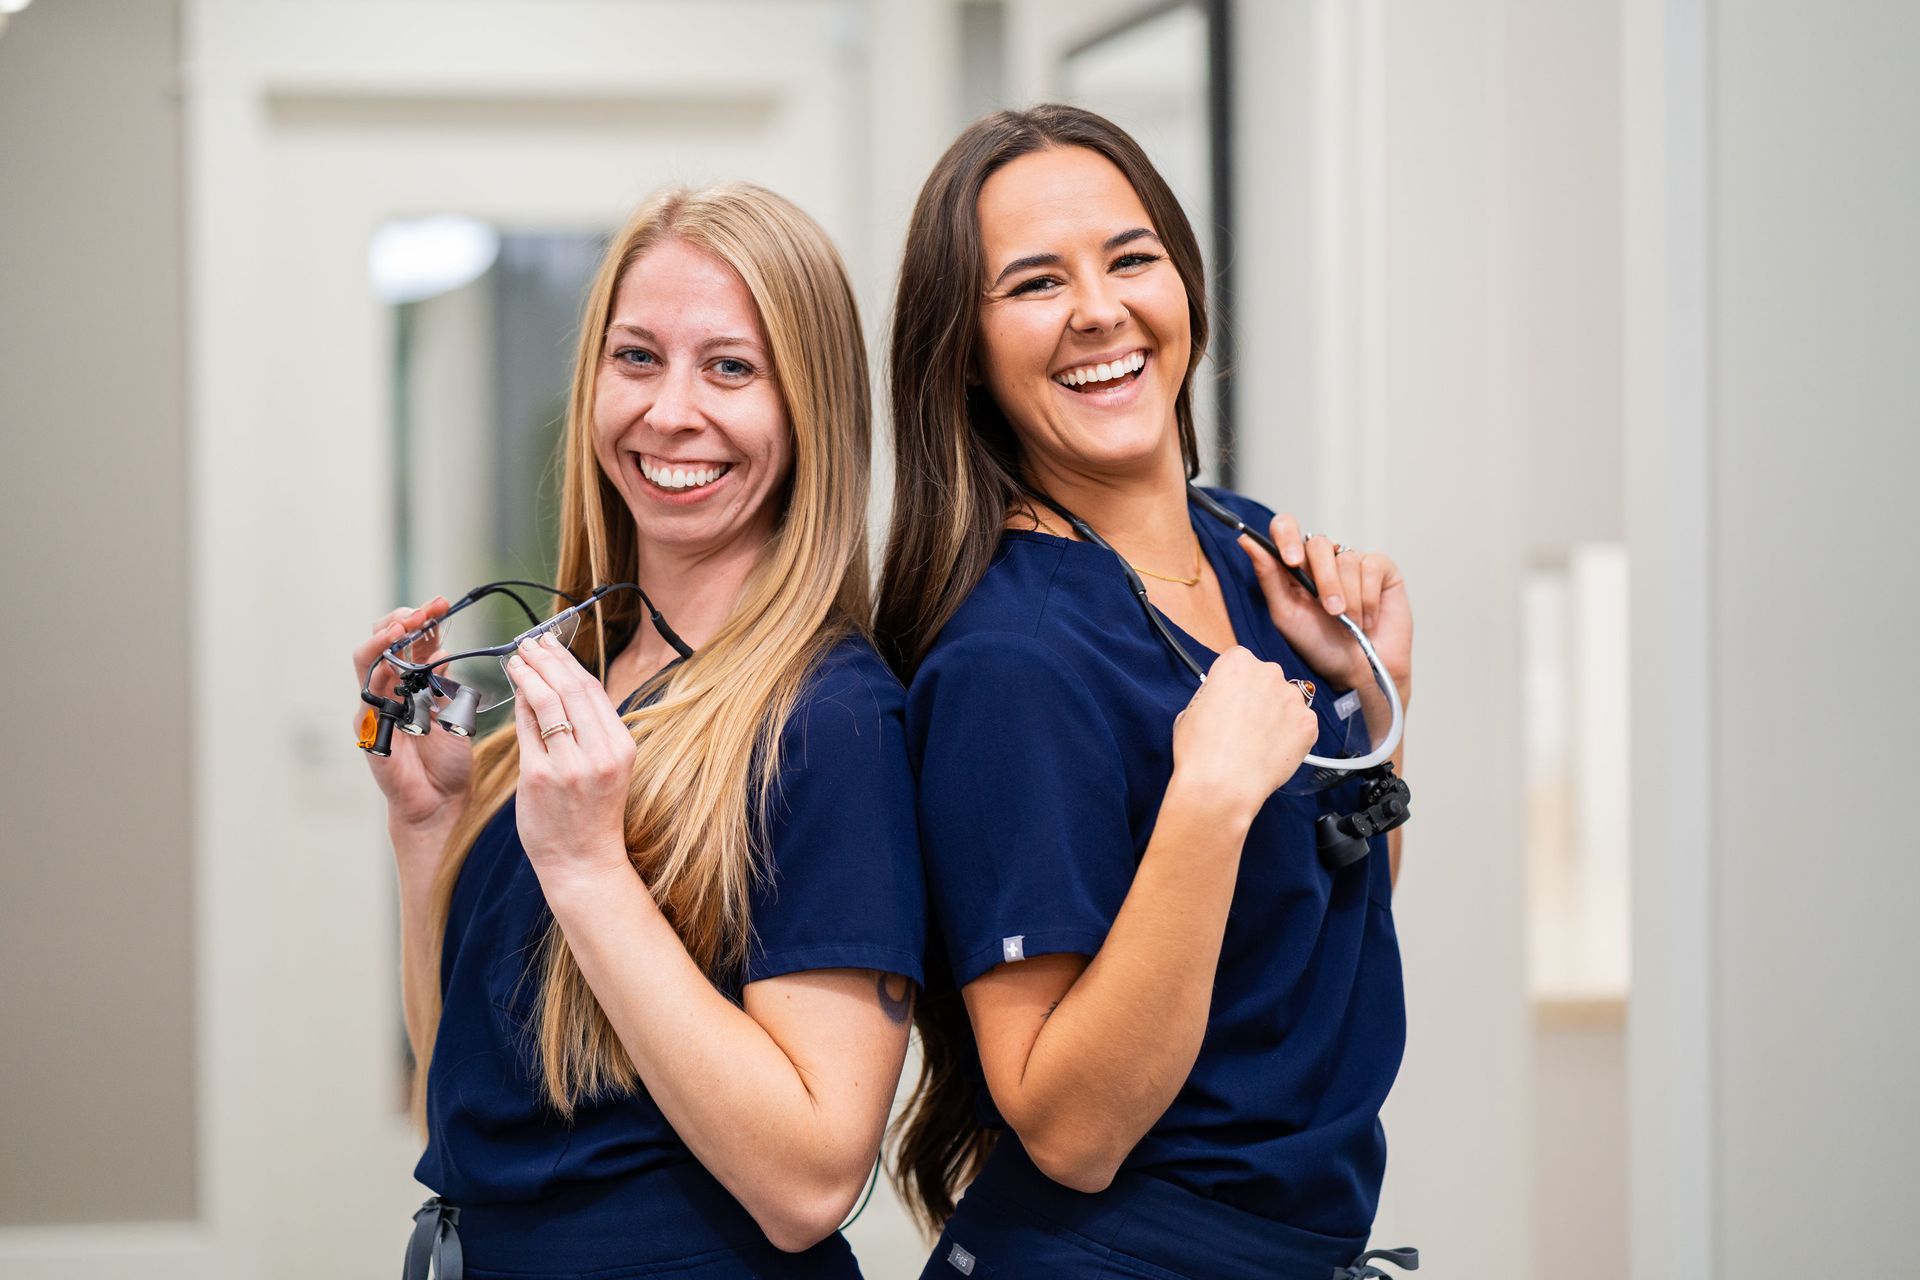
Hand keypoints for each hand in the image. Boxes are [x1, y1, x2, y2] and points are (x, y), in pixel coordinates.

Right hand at [353, 597, 471, 833]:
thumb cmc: (445, 760)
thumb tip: (441, 648)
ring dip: (385, 639)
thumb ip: (443, 682)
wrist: (440, 803)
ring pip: (366, 661)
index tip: (441, 603)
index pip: (408, 640)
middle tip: (425, 609)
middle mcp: (387, 691)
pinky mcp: (368, 731)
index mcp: (409, 683)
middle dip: (400, 620)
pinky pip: (368, 697)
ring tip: (404, 625)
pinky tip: (395, 662)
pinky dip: (380, 675)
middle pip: (380, 642)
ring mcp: (374, 708)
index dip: (421, 619)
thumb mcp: (451, 712)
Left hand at [505, 632, 636, 885]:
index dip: (569, 662)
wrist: (583, 863)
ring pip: (548, 702)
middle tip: (530, 642)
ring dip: (530, 674)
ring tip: (517, 657)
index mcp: (622, 747)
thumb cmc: (592, 815)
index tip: (551, 644)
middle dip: (548, 659)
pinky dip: (520, 703)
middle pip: (571, 689)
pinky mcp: (539, 777)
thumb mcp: (605, 768)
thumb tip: (559, 686)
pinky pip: (528, 730)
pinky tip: (514, 688)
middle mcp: (600, 753)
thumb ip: (588, 730)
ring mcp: (570, 765)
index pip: (593, 691)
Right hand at [1170, 646, 1321, 822]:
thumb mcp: (1190, 710)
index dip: (1233, 685)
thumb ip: (1213, 696)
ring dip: (1277, 716)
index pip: (1240, 663)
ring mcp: (1293, 698)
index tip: (1230, 700)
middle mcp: (1269, 673)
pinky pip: (1302, 725)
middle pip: (1266, 679)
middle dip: (1258, 698)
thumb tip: (1221, 702)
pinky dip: (1292, 737)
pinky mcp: (1309, 724)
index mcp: (1237, 662)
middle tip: (1244, 725)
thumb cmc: (1200, 751)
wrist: (1222, 785)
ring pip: (1287, 702)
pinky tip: (1273, 752)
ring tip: (1259, 743)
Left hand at [1239, 515, 1412, 694]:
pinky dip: (1369, 598)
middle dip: (1325, 581)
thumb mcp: (1286, 614)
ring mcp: (1352, 561)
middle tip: (1331, 611)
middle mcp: (1323, 559)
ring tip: (1351, 624)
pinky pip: (1372, 566)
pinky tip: (1368, 619)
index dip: (1288, 536)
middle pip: (1319, 544)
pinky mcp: (1381, 568)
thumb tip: (1245, 540)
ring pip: (1347, 559)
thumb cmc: (1319, 646)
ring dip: (1349, 598)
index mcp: (1295, 566)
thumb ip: (1267, 576)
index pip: (1286, 528)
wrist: (1360, 672)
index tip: (1292, 561)